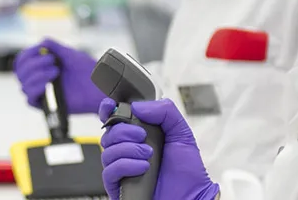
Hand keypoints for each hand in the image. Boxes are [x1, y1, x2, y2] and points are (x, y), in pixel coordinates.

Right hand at [12, 38, 107, 114]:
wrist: (100, 86)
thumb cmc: (87, 71)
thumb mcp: (69, 54)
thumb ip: (54, 47)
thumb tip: (41, 42)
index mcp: (42, 66)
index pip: (22, 61)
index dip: (26, 54)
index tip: (39, 49)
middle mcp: (39, 79)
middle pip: (20, 73)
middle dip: (34, 64)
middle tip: (52, 60)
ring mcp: (43, 92)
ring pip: (24, 85)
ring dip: (36, 75)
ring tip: (56, 71)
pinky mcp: (47, 104)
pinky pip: (30, 99)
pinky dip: (34, 90)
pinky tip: (46, 84)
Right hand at [98, 98, 219, 199]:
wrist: (190, 198)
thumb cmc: (187, 174)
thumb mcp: (182, 135)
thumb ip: (165, 112)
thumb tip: (139, 106)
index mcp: (140, 137)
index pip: (115, 120)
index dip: (109, 111)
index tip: (112, 106)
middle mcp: (128, 151)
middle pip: (108, 133)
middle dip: (124, 131)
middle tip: (142, 136)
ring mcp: (122, 168)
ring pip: (107, 151)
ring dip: (129, 150)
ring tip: (148, 155)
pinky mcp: (118, 185)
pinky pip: (109, 170)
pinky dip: (126, 165)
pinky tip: (143, 168)